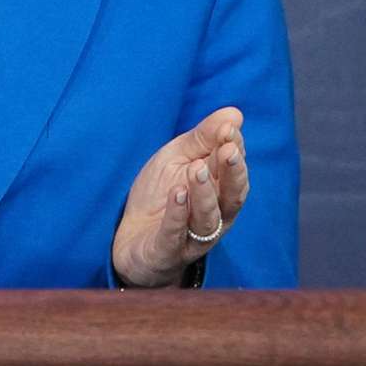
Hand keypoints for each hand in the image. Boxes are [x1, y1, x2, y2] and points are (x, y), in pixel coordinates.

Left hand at [110, 107, 249, 287]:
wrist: (131, 240)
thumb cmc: (160, 195)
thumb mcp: (176, 159)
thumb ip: (203, 138)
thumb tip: (234, 114)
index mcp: (219, 191)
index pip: (233, 170)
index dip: (233, 149)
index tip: (228, 129)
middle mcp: (215, 216)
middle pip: (231, 196)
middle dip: (232, 173)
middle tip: (228, 150)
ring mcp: (192, 237)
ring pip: (208, 217)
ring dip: (204, 193)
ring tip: (195, 169)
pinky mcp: (167, 251)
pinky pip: (175, 234)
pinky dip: (177, 214)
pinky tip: (176, 194)